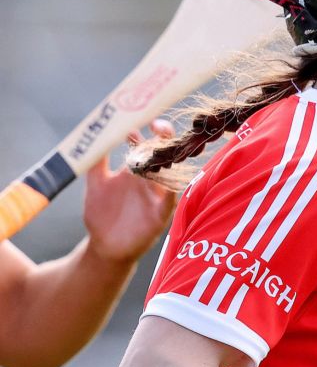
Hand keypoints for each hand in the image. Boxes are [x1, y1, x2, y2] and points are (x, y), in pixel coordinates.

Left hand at [83, 120, 176, 264]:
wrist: (105, 246)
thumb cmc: (102, 214)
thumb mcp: (96, 185)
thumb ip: (96, 163)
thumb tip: (94, 138)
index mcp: (134, 169)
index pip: (143, 143)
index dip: (142, 130)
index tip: (134, 121)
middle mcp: (149, 178)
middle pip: (162, 152)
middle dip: (163, 138)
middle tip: (158, 126)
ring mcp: (156, 194)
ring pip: (169, 171)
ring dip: (168, 160)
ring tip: (161, 150)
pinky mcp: (160, 214)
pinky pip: (170, 200)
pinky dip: (172, 191)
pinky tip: (169, 184)